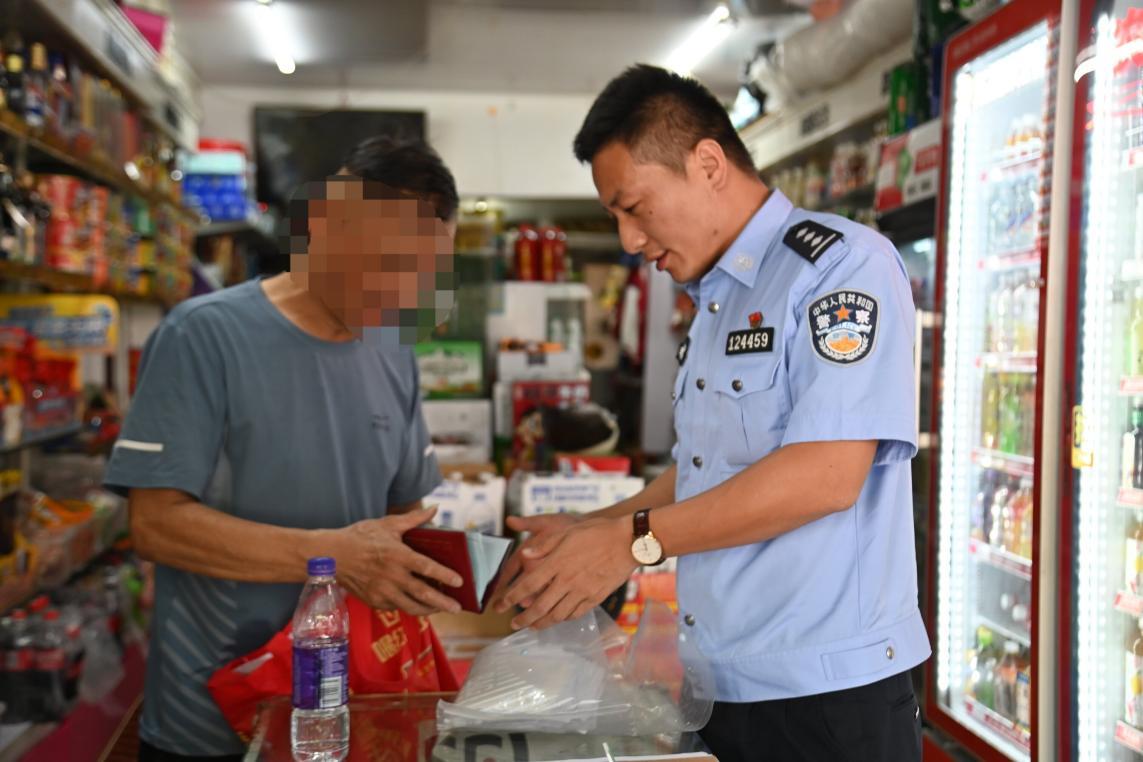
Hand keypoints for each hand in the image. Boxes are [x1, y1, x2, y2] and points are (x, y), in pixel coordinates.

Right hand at [332, 507, 463, 615]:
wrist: (330, 556)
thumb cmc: (359, 537)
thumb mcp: (387, 524)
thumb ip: (413, 519)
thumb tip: (434, 508)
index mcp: (397, 555)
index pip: (426, 567)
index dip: (444, 575)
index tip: (460, 582)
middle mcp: (391, 576)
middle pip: (422, 593)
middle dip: (442, 602)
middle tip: (457, 607)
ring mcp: (382, 591)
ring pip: (410, 606)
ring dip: (428, 609)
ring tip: (441, 608)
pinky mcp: (374, 601)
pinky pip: (396, 607)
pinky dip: (409, 607)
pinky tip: (418, 604)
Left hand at [497, 515, 637, 630]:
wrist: (628, 541)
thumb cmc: (596, 531)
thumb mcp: (566, 532)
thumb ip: (544, 545)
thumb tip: (525, 555)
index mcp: (556, 563)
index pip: (527, 585)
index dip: (510, 597)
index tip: (500, 606)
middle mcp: (566, 580)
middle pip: (539, 606)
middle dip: (523, 619)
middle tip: (513, 625)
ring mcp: (582, 591)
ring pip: (557, 615)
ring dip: (542, 623)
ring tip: (533, 627)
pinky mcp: (596, 597)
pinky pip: (576, 614)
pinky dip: (564, 619)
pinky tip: (559, 619)